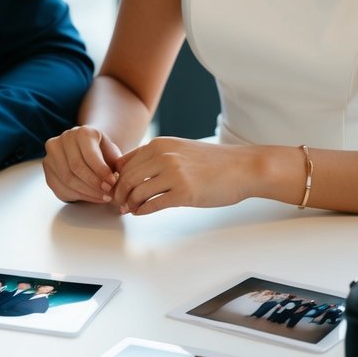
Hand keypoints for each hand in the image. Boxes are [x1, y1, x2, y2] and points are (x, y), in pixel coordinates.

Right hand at [43, 125, 122, 204]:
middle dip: (94, 184)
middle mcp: (64, 138)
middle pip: (76, 167)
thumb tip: (120, 179)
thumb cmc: (102, 152)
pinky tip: (90, 197)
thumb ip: (116, 164)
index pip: (89, 154)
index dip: (101, 172)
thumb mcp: (112, 153)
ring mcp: (53, 152)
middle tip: (107, 194)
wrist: (86, 148)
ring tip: (101, 197)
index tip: (112, 183)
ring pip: (67, 179)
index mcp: (83, 131)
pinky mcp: (48, 167)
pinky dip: (77, 195)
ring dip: (87, 192)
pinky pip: (60, 186)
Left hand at [111, 138, 256, 215]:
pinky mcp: (184, 193)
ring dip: (129, 204)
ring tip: (128, 209)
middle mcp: (163, 156)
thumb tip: (131, 172)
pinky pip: (153, 204)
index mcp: (160, 144)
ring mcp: (173, 174)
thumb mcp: (180, 149)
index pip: (125, 162)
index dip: (116, 178)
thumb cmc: (213, 162)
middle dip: (118, 193)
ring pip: (137, 192)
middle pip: (126, 178)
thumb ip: (157, 156)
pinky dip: (142, 210)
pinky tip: (141, 212)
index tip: (115, 189)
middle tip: (117, 203)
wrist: (243, 168)